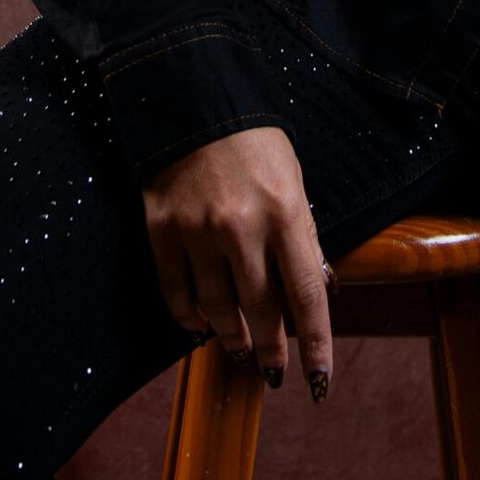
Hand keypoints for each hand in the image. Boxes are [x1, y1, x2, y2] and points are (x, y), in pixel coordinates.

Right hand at [142, 124, 336, 402]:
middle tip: (274, 370)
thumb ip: (303, 233)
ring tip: (239, 349)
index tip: (319, 380)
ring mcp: (197, 229)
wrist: (195, 98)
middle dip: (271, 349)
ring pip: (216, 309)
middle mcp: (241, 225)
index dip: (314, 344)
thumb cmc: (253, 141)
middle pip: (260, 310)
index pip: (305, 295)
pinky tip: (199, 327)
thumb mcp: (293, 178)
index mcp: (284, 210)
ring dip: (230, 337)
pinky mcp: (161, 228)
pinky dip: (188, 317)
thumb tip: (316, 288)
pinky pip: (175, 291)